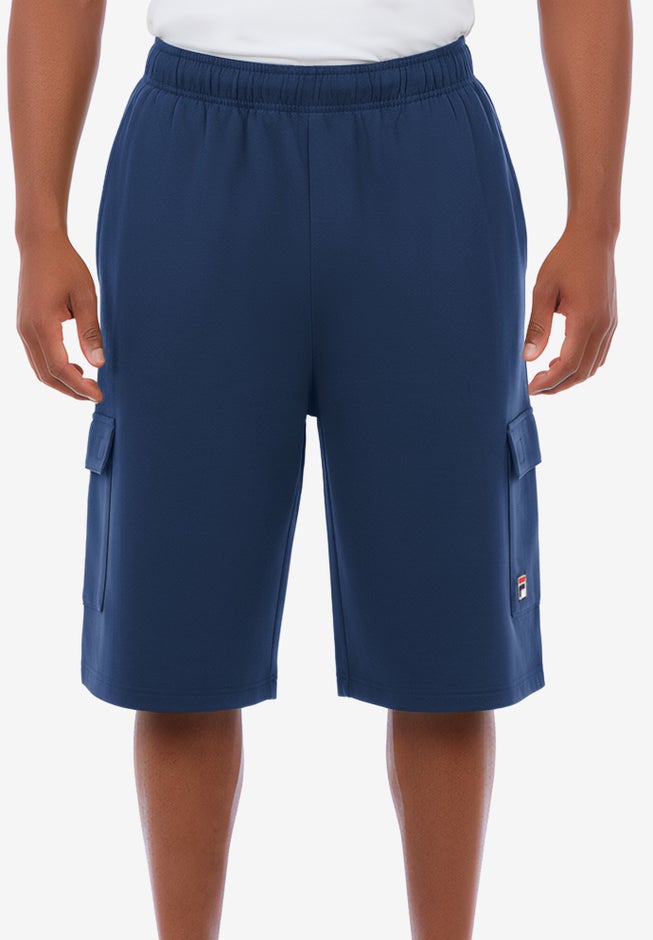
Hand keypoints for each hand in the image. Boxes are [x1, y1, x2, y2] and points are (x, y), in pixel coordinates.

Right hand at [16, 232, 103, 401]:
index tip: (99, 395)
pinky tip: (74, 367)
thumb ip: (91, 332)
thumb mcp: (86, 297)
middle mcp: (26, 331)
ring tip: (87, 384)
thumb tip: (98, 364)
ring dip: (62, 382)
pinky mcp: (24, 327)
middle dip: (71, 390)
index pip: (60, 368)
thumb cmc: (66, 266)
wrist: (40, 245)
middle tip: (96, 395)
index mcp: (42, 325)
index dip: (80, 386)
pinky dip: (54, 369)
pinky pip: (36, 358)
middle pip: (46, 376)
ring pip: (39, 369)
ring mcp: (22, 330)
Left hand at [522, 222, 617, 393]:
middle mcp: (603, 326)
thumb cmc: (565, 259)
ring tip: (546, 376)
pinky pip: (600, 354)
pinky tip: (563, 361)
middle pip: (582, 372)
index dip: (548, 382)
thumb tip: (528, 357)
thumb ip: (537, 326)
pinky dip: (583, 365)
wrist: (594, 238)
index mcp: (585, 319)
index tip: (529, 387)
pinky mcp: (612, 321)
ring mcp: (611, 325)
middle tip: (535, 386)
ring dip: (570, 377)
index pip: (568, 365)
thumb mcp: (543, 290)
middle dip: (558, 385)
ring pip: (594, 366)